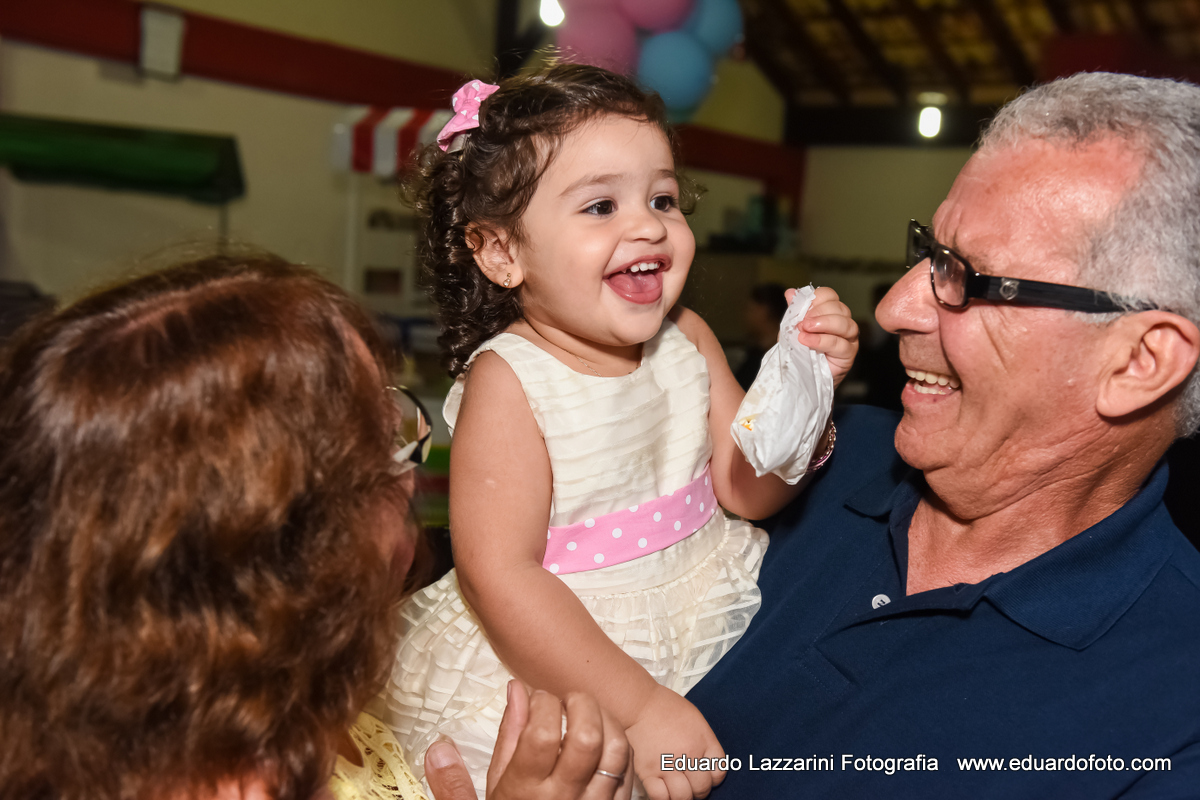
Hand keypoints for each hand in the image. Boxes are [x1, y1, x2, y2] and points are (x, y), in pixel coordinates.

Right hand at [424, 681, 632, 799]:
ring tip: (589, 713)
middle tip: (568, 699)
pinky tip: (604, 736)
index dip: (544, 703)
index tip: (538, 698)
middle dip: (581, 704)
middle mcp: (563, 798)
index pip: (542, 733)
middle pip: (587, 738)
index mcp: (526, 789)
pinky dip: (620, 743)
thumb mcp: (497, 781)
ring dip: (606, 719)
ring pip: (616, 750)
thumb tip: (516, 688)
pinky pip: (629, 769)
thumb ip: (506, 734)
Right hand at [625, 685, 724, 799]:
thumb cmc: (665, 707)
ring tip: (675, 787)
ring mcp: (668, 765)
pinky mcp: (648, 772)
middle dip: (697, 789)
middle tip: (689, 782)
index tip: (704, 774)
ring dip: (681, 795)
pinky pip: (661, 797)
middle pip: (702, 788)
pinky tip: (662, 789)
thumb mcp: (695, 719)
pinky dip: (663, 797)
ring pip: (683, 796)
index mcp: (703, 741)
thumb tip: (707, 763)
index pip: (719, 772)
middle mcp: (689, 755)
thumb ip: (704, 742)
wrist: (638, 703)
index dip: (713, 777)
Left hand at [789, 286, 858, 388]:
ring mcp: (849, 338)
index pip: (829, 295)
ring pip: (845, 323)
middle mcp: (843, 321)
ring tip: (804, 330)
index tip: (800, 310)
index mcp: (830, 312)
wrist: (802, 376)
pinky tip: (807, 342)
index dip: (815, 299)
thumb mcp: (792, 329)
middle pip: (838, 307)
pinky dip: (822, 340)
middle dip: (817, 313)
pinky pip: (840, 344)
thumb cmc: (799, 351)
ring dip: (823, 324)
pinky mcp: (849, 354)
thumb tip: (790, 292)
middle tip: (801, 323)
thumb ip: (794, 311)